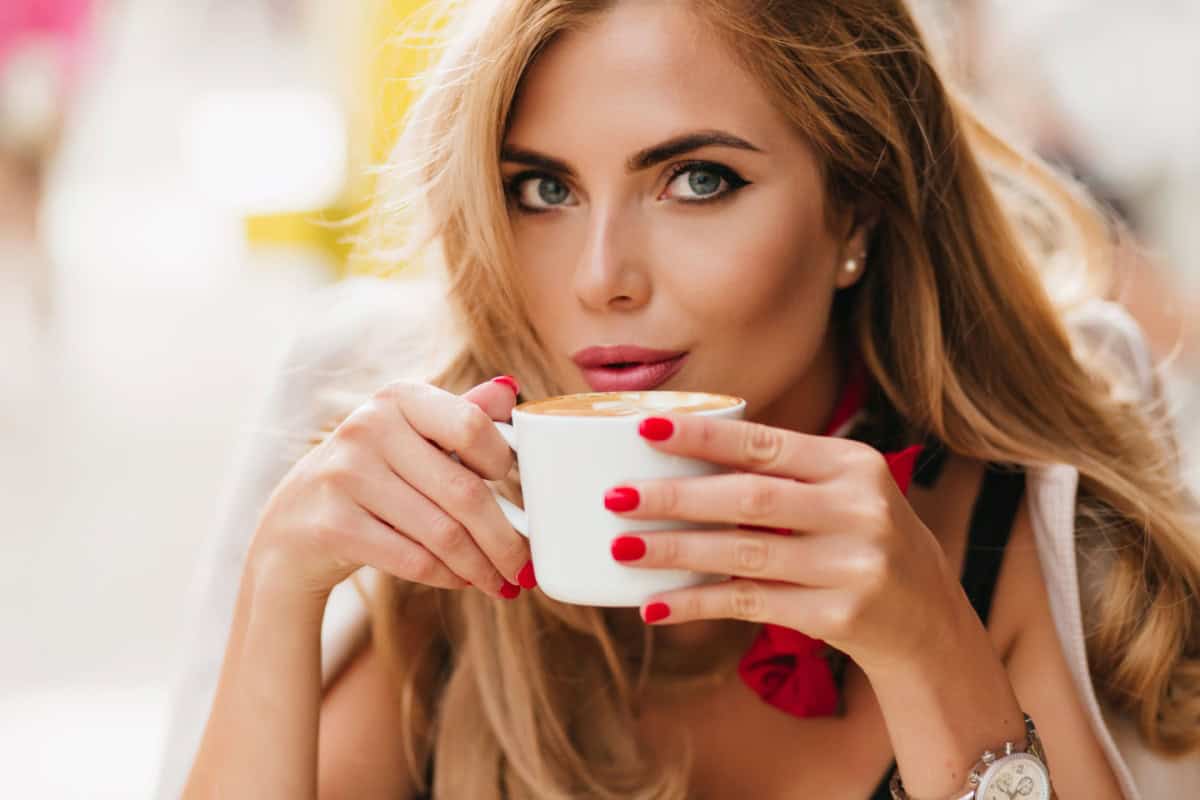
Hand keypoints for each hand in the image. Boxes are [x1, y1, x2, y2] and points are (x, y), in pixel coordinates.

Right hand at [248, 376, 529, 600]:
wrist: (293, 527)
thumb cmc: (372, 478)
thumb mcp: (411, 439)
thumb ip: (460, 416)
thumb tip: (510, 390)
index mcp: (397, 398)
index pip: (471, 426)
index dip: (506, 465)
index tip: (524, 494)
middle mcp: (367, 428)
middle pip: (464, 491)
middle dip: (505, 537)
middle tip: (527, 565)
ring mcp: (345, 475)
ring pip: (442, 533)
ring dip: (482, 565)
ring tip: (504, 582)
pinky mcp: (332, 525)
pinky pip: (413, 559)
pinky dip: (449, 576)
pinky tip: (465, 581)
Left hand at [604, 414, 962, 671]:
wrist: (928, 617)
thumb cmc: (862, 538)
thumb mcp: (843, 491)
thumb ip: (781, 473)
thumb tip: (676, 459)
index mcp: (853, 464)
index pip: (766, 444)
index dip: (703, 437)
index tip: (646, 430)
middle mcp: (857, 511)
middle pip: (749, 499)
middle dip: (676, 498)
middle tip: (616, 497)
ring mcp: (852, 566)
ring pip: (744, 555)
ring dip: (676, 552)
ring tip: (622, 550)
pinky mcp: (839, 616)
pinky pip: (751, 605)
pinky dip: (698, 604)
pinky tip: (654, 605)